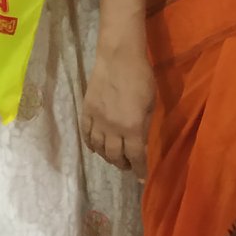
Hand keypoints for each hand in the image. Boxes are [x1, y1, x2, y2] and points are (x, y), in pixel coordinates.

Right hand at [82, 42, 153, 174]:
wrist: (118, 57)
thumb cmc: (141, 78)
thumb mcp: (150, 104)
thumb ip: (144, 125)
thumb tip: (140, 141)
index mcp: (132, 127)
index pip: (135, 156)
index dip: (139, 169)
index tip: (141, 177)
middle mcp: (113, 128)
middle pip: (114, 156)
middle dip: (122, 164)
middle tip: (127, 165)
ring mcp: (97, 120)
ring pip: (99, 148)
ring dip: (107, 156)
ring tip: (113, 156)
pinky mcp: (86, 111)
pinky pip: (86, 134)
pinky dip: (90, 144)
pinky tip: (95, 147)